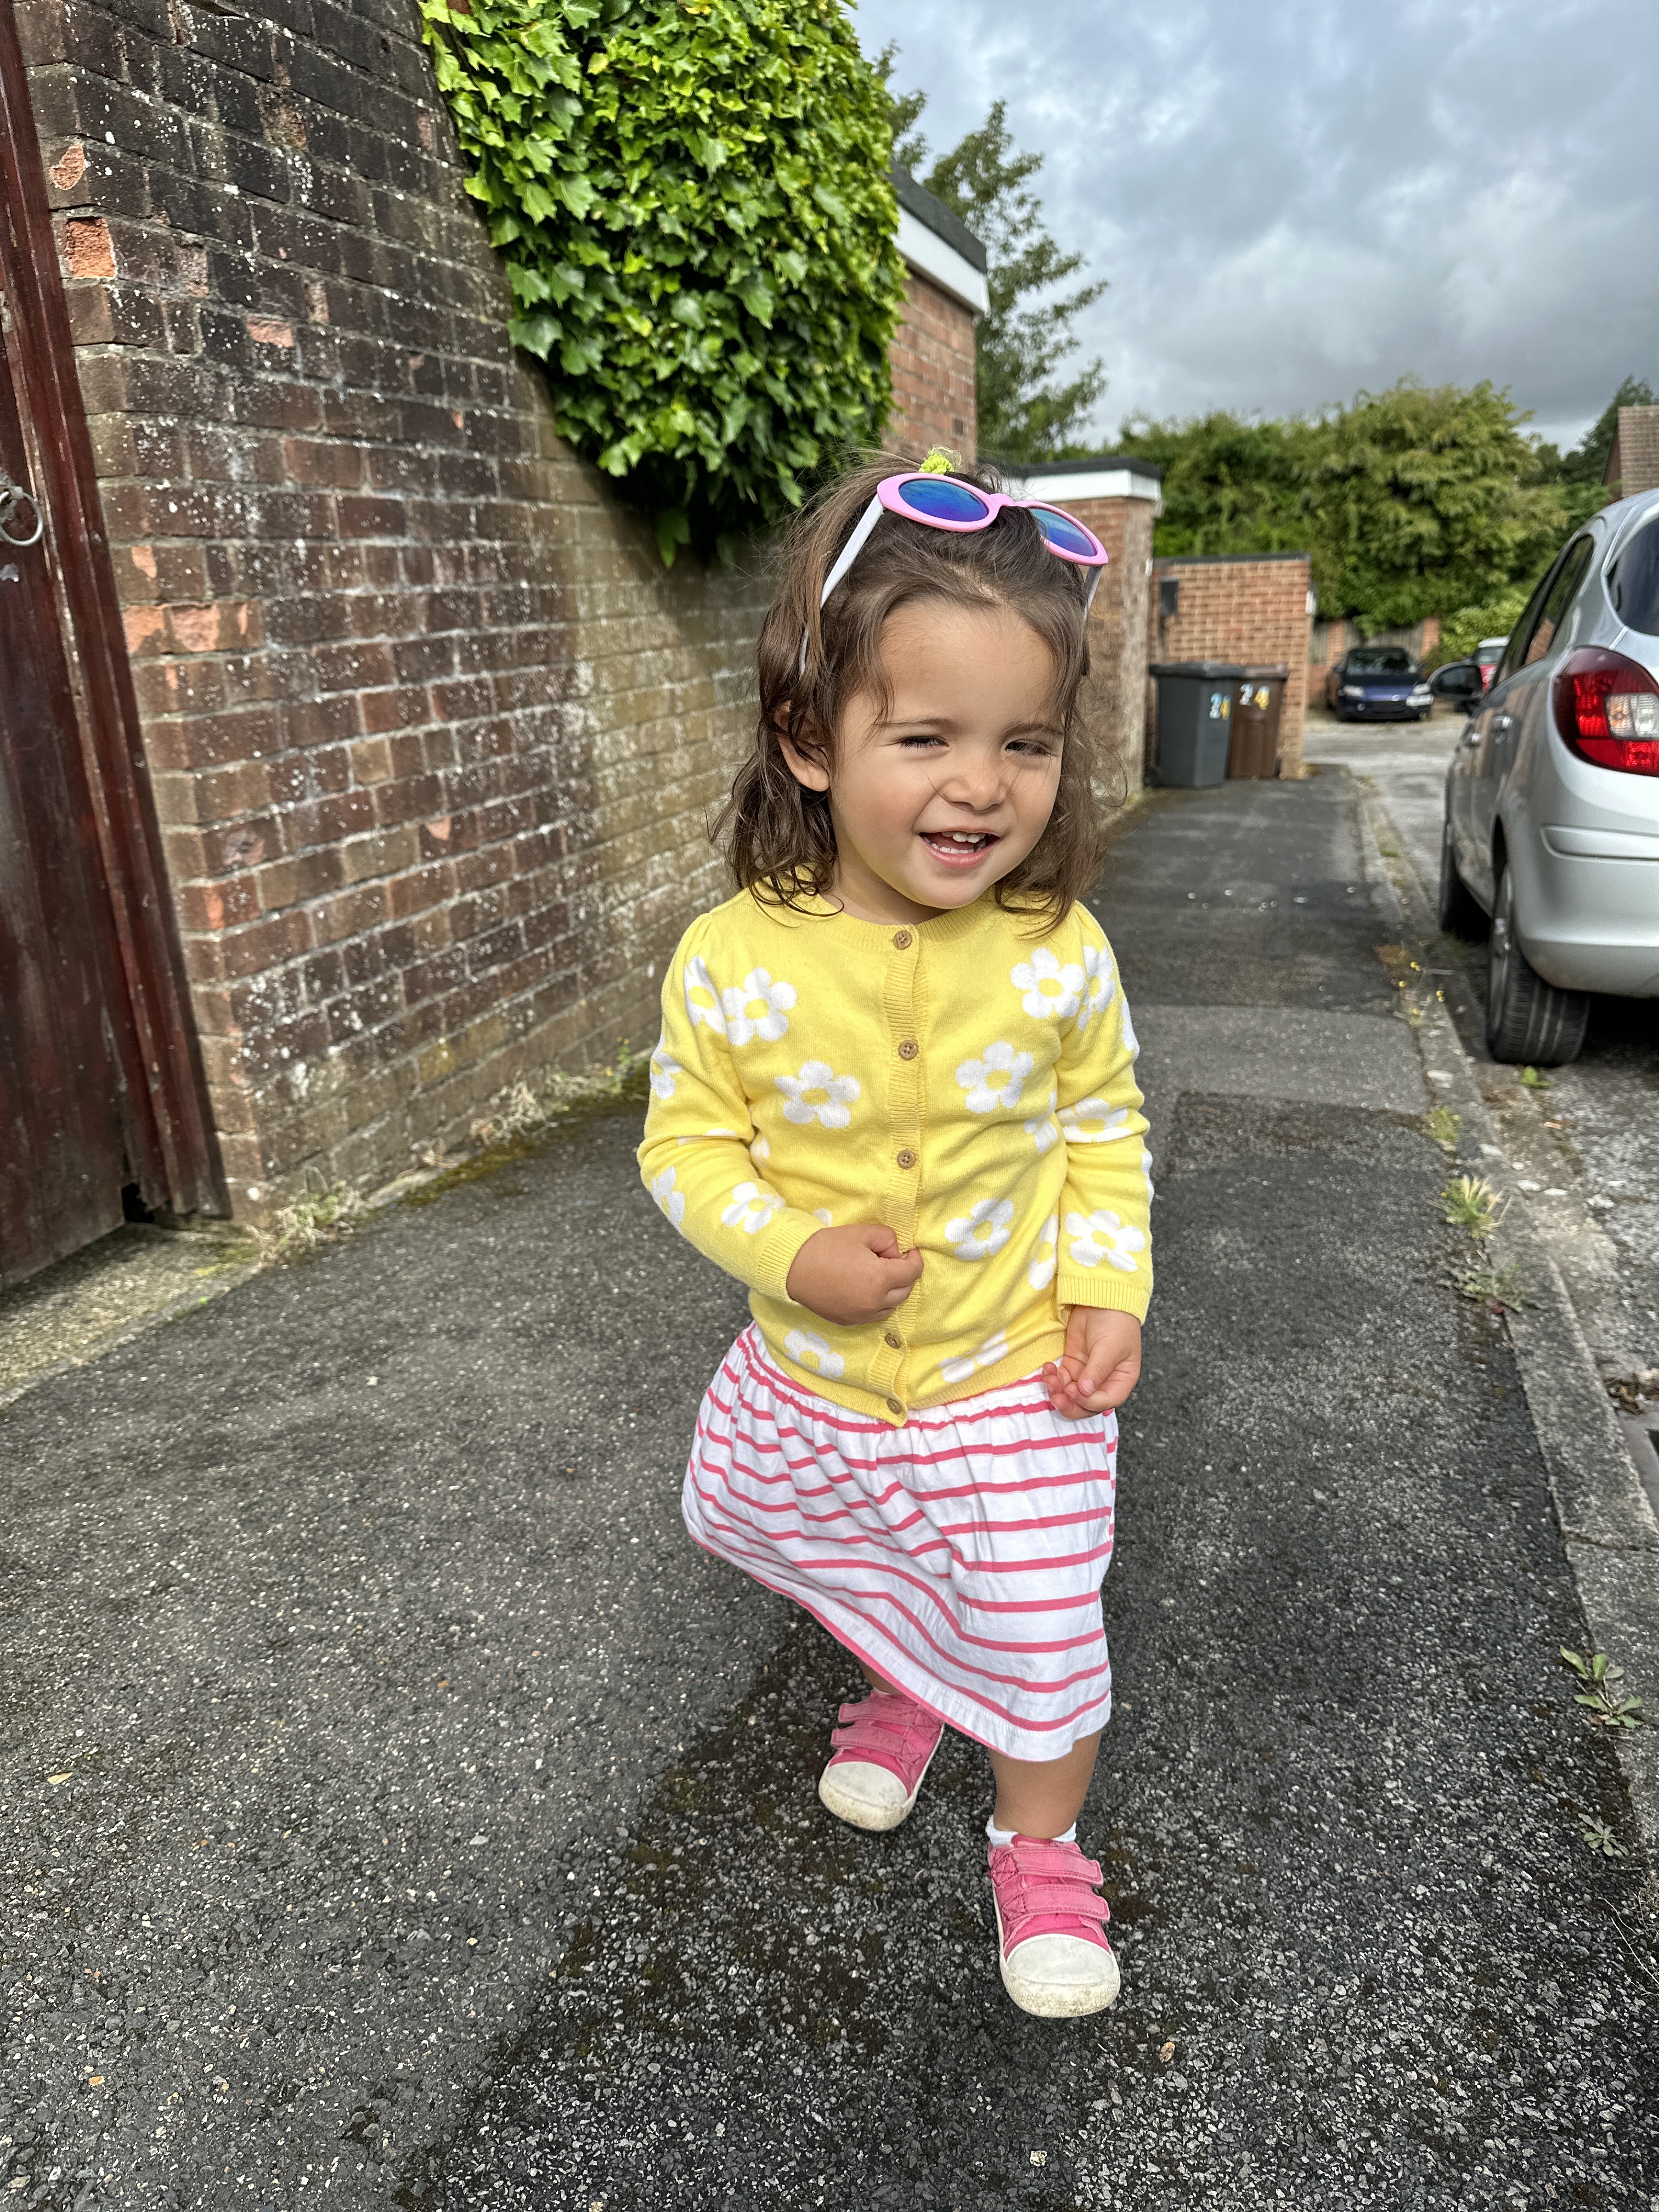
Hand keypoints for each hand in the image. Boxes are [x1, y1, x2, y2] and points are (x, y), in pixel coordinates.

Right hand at [786, 1223, 923, 1328]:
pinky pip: (873, 1314)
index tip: (908, 1250)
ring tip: (880, 1275)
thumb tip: (895, 1252)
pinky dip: (877, 1302)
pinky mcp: (849, 1321)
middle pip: (905, 1291)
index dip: (914, 1259)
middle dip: (905, 1274)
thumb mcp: (860, 1232)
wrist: (791, 1268)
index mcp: (880, 1279)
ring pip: (890, 1306)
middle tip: (892, 1260)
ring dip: (893, 1291)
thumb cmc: (826, 1247)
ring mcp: (861, 1315)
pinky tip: (866, 1288)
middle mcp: (874, 1302)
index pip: (912, 1272)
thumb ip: (887, 1238)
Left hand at [1042, 1308, 1140, 1419]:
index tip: (1074, 1391)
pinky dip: (1052, 1377)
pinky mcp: (1072, 1365)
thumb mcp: (1110, 1347)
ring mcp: (1086, 1374)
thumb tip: (1085, 1391)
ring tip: (1049, 1377)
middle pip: (1086, 1404)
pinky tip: (1047, 1368)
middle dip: (1069, 1403)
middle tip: (1055, 1397)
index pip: (1105, 1401)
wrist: (1102, 1299)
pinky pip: (1061, 1379)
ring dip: (1057, 1390)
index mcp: (1121, 1381)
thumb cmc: (1115, 1322)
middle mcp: (1104, 1382)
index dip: (1088, 1402)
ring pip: (1070, 1393)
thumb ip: (1097, 1371)